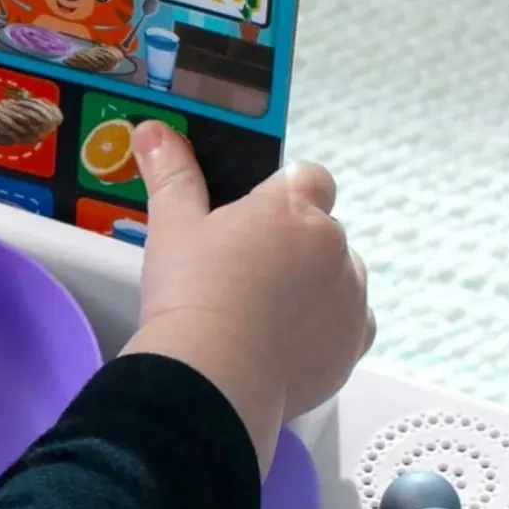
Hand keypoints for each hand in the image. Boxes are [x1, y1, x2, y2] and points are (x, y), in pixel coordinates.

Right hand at [123, 122, 373, 467]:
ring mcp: (350, 297)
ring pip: (338, 278)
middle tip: (241, 273)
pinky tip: (281, 342)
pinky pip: (349, 326)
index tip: (254, 218)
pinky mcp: (353, 343)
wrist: (213, 376)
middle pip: (321, 231)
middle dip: (291, 247)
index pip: (308, 178)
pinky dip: (323, 331)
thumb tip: (155, 132)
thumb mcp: (172, 226)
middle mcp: (333, 246)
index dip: (282, 195)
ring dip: (311, 287)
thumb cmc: (192, 296)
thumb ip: (171, 174)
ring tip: (259, 313)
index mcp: (292, 208)